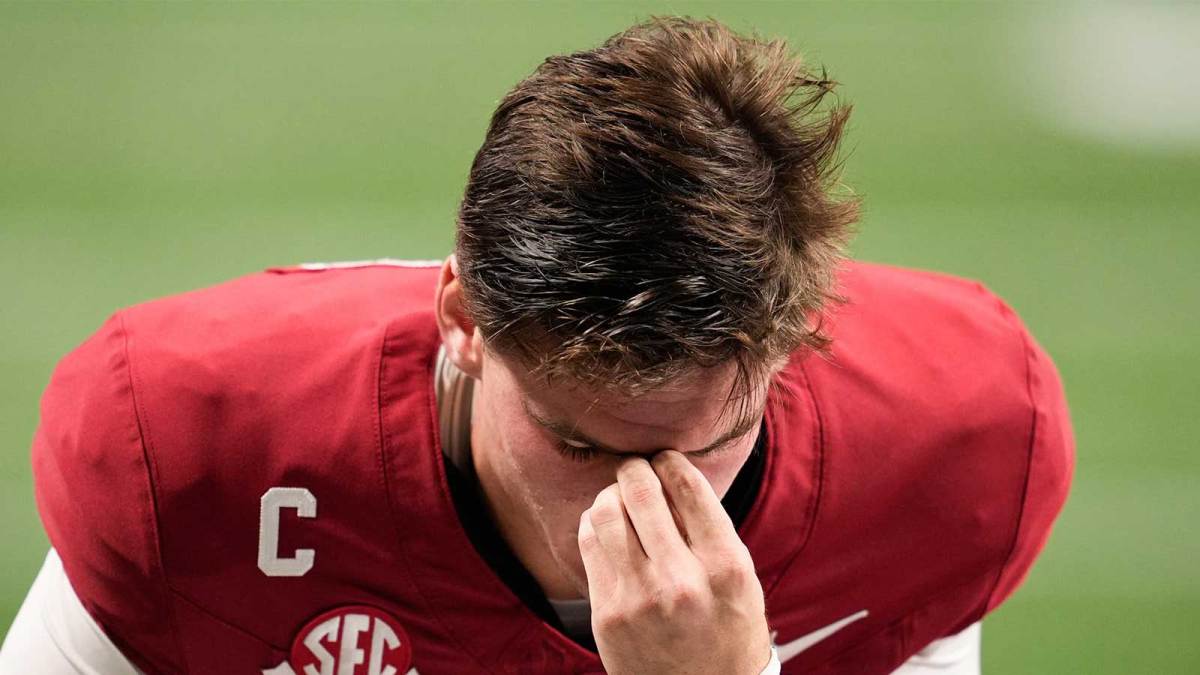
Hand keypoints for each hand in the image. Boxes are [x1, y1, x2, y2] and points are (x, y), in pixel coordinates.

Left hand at [578, 450, 771, 674]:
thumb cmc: (727, 631)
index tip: (664, 458)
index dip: (670, 461)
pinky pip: (589, 545)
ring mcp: (639, 599)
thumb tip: (670, 474)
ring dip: (610, 494)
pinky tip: (606, 527)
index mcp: (726, 566)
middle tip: (634, 467)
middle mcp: (682, 580)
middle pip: (641, 492)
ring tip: (618, 496)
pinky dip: (594, 524)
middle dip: (634, 469)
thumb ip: (710, 531)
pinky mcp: (607, 614)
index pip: (689, 487)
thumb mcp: (740, 582)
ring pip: (606, 513)